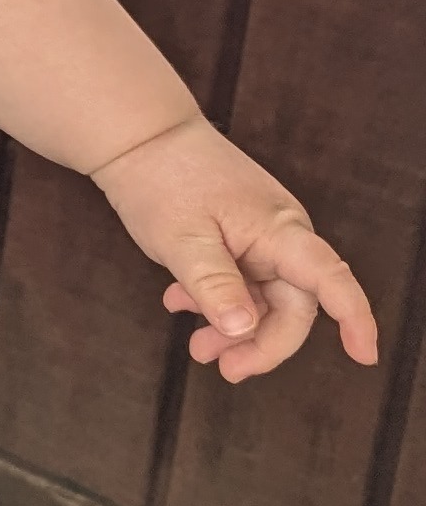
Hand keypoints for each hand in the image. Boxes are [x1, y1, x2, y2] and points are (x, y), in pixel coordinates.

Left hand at [94, 115, 379, 382]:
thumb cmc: (164, 179)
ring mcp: (258, 239)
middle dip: (262, 343)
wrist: (140, 137)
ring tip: (197, 348)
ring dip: (235, 330)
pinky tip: (177, 303)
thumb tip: (244, 329)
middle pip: (292, 305)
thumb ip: (215, 286)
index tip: (365, 355)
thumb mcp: (184, 240)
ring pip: (263, 300)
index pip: (330, 279)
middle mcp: (279, 236)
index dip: (354, 318)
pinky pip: (239, 284)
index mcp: (280, 231)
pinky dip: (214, 303)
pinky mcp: (236, 240)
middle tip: (224, 368)